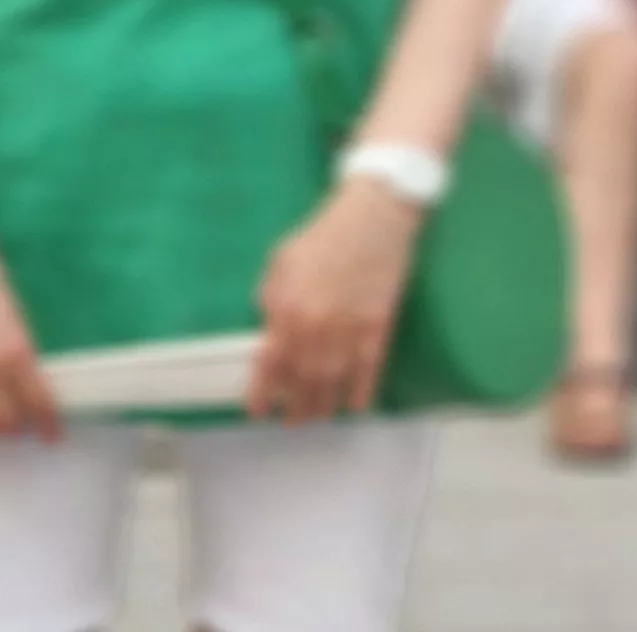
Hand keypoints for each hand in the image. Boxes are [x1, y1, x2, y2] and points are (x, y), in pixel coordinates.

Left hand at [249, 179, 423, 422]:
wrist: (374, 215)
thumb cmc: (324, 235)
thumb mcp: (281, 261)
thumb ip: (271, 298)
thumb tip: (270, 330)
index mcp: (287, 308)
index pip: (270, 362)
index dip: (263, 390)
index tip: (258, 410)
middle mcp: (316, 325)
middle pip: (303, 378)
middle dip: (296, 406)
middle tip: (292, 421)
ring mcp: (350, 327)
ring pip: (334, 379)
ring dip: (325, 404)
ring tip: (318, 417)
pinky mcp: (379, 324)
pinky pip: (369, 366)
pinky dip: (362, 389)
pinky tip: (356, 404)